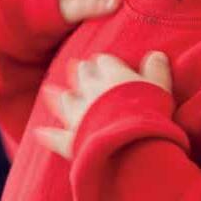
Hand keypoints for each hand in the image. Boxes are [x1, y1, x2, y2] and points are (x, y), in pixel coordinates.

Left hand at [37, 51, 172, 158]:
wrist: (131, 145)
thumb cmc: (150, 114)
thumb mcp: (160, 89)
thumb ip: (157, 72)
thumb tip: (156, 55)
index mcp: (112, 76)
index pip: (105, 62)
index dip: (104, 62)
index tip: (102, 62)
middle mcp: (92, 91)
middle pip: (83, 76)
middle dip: (82, 73)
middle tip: (80, 69)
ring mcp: (80, 115)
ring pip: (66, 101)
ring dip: (61, 97)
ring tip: (53, 92)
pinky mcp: (73, 140)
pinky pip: (57, 137)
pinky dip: (49, 135)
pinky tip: (39, 132)